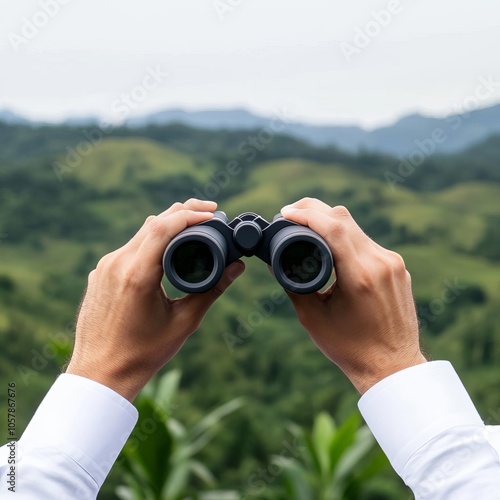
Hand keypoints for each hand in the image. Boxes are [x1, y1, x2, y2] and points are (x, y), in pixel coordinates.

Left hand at [66, 199, 244, 400]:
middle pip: (153, 222)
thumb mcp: (184, 321)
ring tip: (192, 227)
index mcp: (137, 274)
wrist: (101, 373)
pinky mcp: (99, 273)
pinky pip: (128, 248)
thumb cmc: (143, 353)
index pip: (164, 226)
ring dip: (166, 226)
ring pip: (139, 233)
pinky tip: (165, 249)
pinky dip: (149, 242)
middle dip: (182, 212)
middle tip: (209, 211)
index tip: (212, 211)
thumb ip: (213, 290)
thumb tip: (238, 267)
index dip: (191, 213)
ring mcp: (103, 267)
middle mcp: (116, 264)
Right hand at [280, 198, 425, 393]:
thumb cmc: (351, 348)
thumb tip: (274, 262)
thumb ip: (292, 286)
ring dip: (330, 223)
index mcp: (360, 277)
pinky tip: (332, 246)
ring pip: (356, 228)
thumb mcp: (313, 319)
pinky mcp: (398, 267)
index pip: (334, 228)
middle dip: (314, 210)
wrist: (393, 366)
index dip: (306, 214)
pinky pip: (368, 242)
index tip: (286, 212)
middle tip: (291, 213)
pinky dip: (346, 238)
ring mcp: (393, 263)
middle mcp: (381, 263)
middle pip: (344, 219)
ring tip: (307, 229)